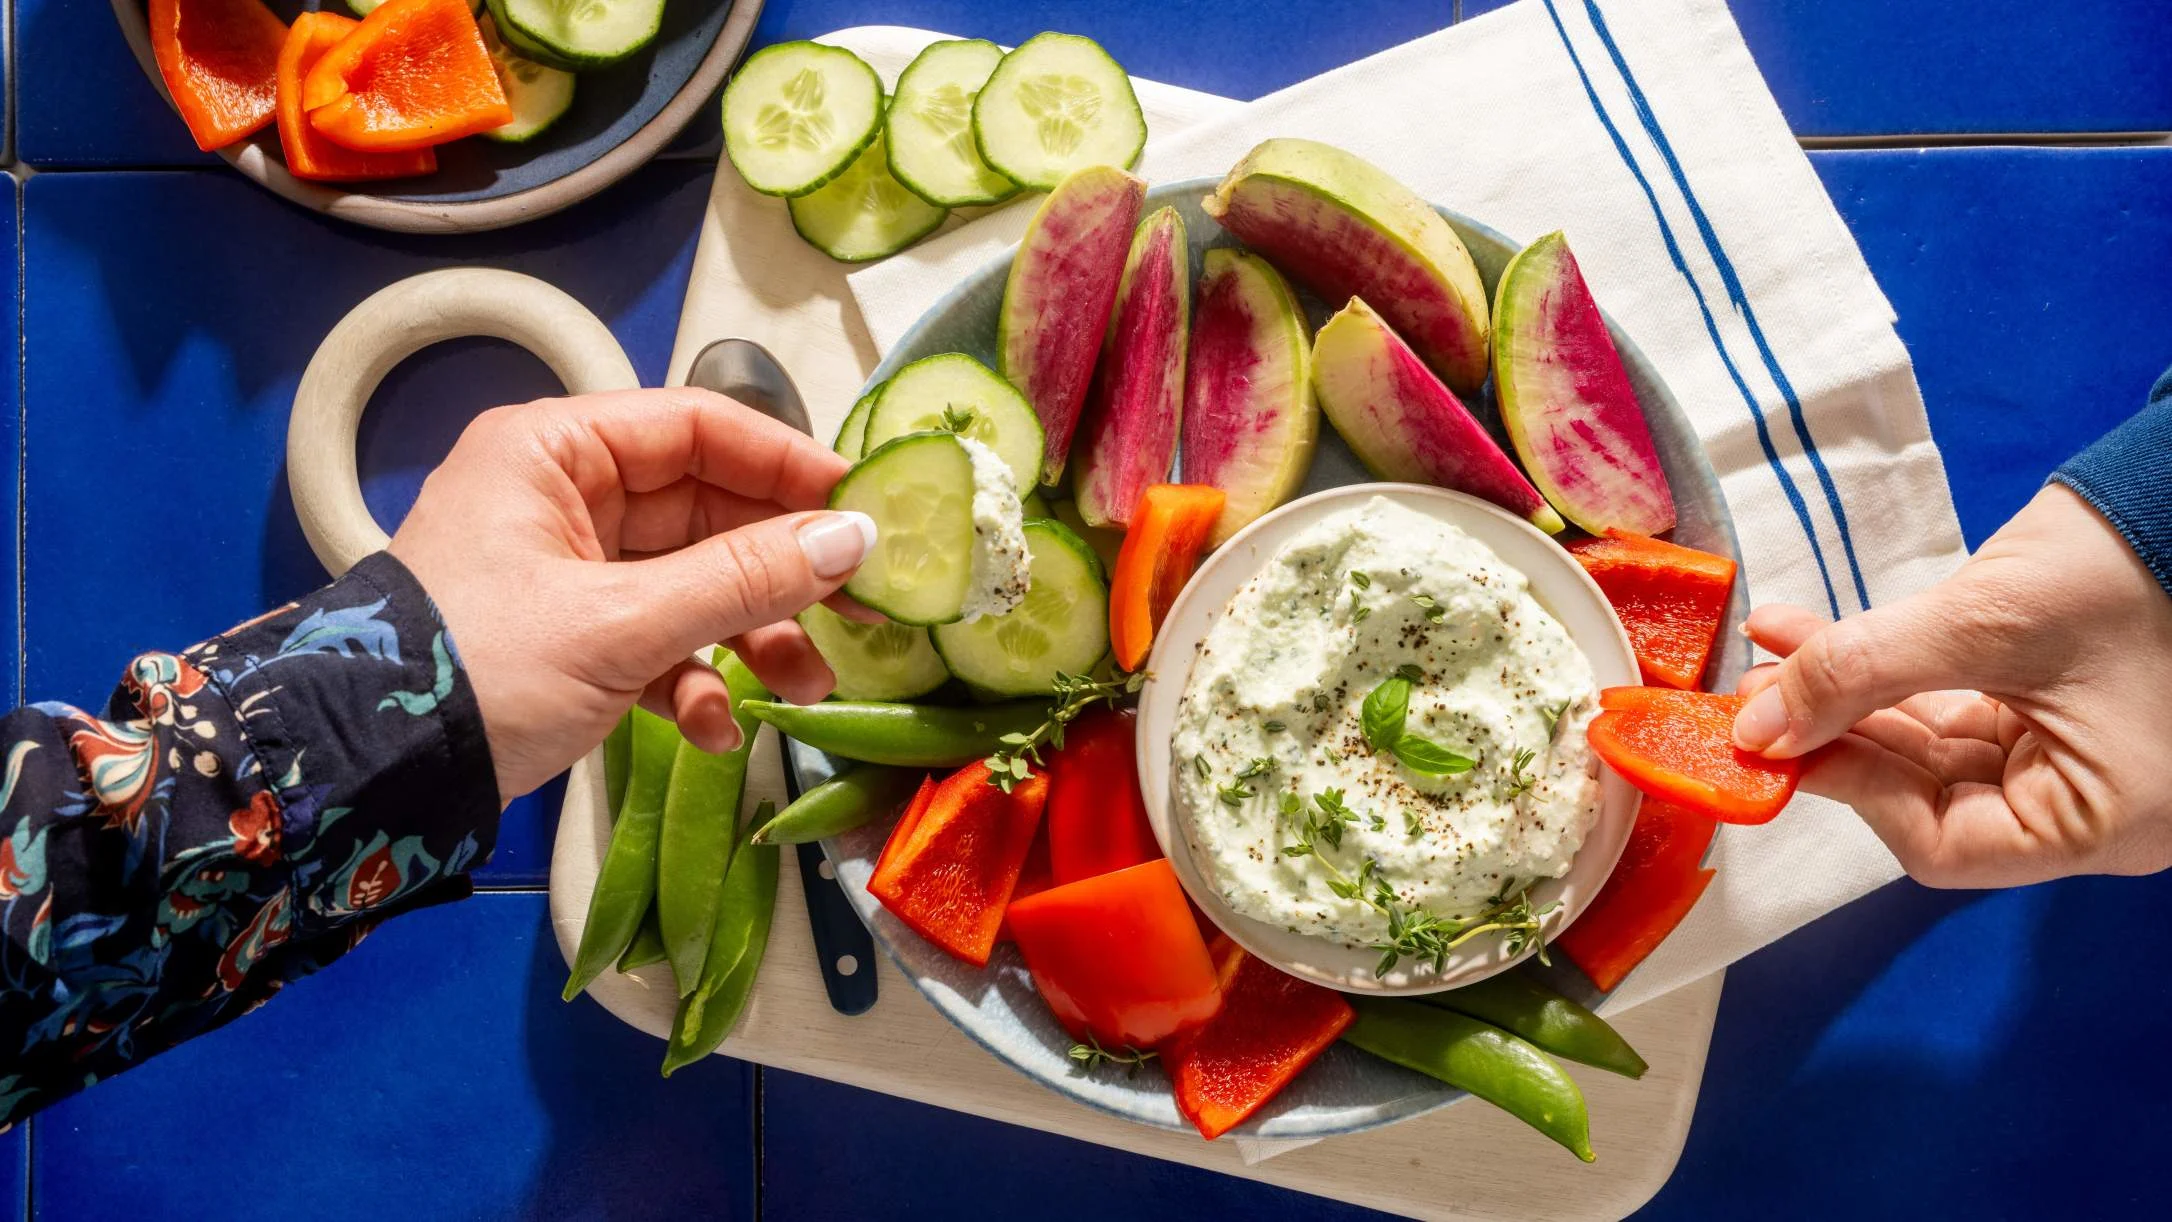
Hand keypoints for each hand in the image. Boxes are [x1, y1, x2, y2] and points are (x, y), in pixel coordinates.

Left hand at [389, 388, 879, 803]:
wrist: (364, 780)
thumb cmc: (475, 672)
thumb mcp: (619, 624)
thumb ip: (743, 580)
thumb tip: (853, 540)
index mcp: (555, 451)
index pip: (700, 428)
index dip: (789, 467)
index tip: (864, 510)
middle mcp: (564, 496)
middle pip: (708, 511)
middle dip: (783, 571)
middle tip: (863, 609)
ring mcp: (568, 570)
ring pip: (693, 582)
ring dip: (753, 636)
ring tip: (806, 685)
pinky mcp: (571, 638)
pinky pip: (659, 641)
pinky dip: (695, 681)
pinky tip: (716, 728)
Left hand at [1730, 484, 2171, 886]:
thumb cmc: (2128, 566)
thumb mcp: (1983, 624)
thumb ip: (1861, 676)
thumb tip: (1756, 731)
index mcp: (2101, 825)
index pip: (1943, 845)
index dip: (1851, 791)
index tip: (1774, 744)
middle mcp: (2087, 808)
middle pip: (1926, 797)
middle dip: (1834, 737)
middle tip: (1752, 695)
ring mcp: (2069, 759)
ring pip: (1927, 748)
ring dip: (1845, 699)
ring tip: (1768, 659)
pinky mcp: (2049, 711)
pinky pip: (1948, 709)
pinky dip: (1881, 676)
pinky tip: (1808, 638)